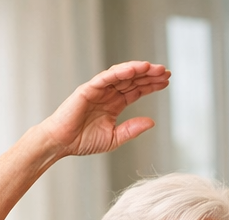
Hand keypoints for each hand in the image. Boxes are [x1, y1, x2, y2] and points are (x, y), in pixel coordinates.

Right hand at [38, 62, 168, 157]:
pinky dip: (118, 73)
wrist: (62, 144)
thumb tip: (152, 122)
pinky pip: (104, 78)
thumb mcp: (115, 138)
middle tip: (165, 71)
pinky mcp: (86, 90)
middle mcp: (107, 94)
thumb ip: (132, 129)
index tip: (166, 81)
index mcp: (114, 104)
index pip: (136, 90)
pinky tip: (132, 70)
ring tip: (153, 67)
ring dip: (136, 70)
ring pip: (120, 75)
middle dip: (149, 75)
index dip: (151, 85)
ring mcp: (97, 91)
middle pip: (131, 80)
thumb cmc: (83, 141)